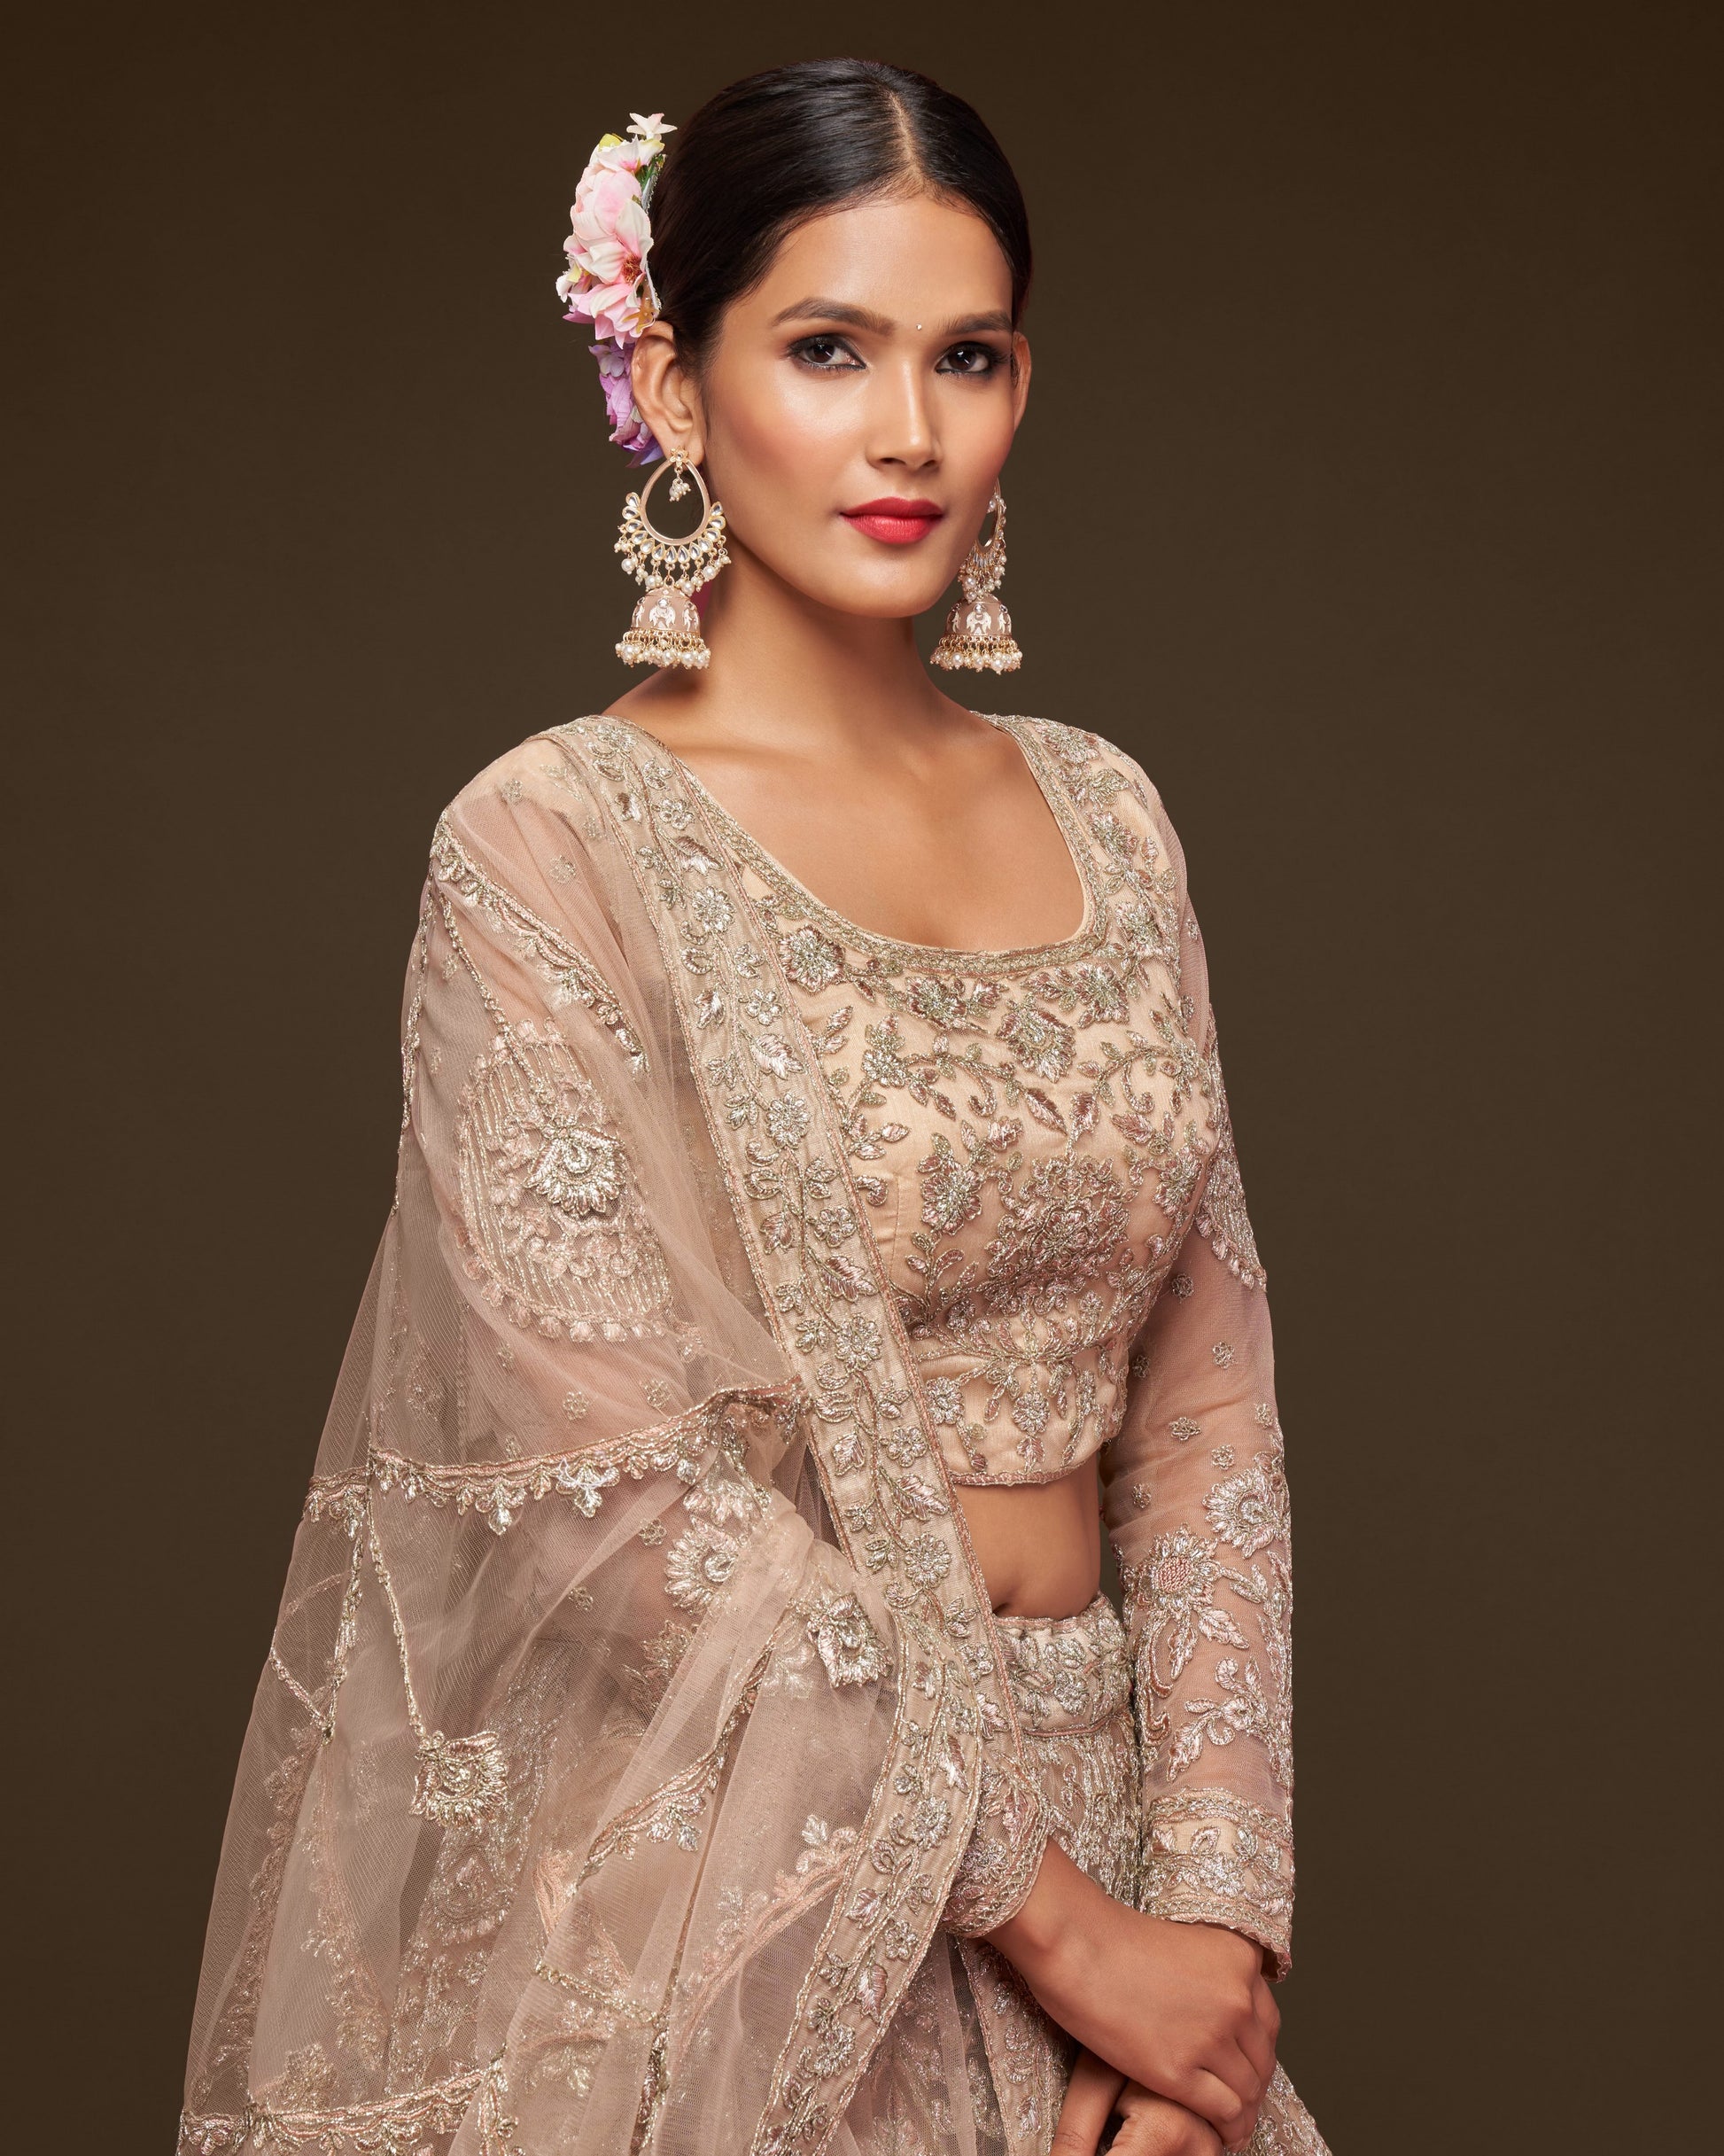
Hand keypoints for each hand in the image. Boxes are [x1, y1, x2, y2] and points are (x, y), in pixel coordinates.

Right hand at [986, 1841, 1277, 2146]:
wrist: (1075, 1944)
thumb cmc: (1113, 1939)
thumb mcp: (1184, 1943)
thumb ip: (1212, 1976)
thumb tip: (1221, 2016)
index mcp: (1240, 1958)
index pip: (1267, 2020)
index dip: (1256, 2048)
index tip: (1245, 2062)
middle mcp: (1237, 1997)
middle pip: (1262, 2057)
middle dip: (1250, 2080)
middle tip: (1236, 2095)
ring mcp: (1211, 2035)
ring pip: (1247, 2090)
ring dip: (1241, 2110)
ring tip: (1230, 2122)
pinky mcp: (1179, 2071)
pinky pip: (1223, 2112)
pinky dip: (1226, 2128)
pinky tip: (1218, 2134)